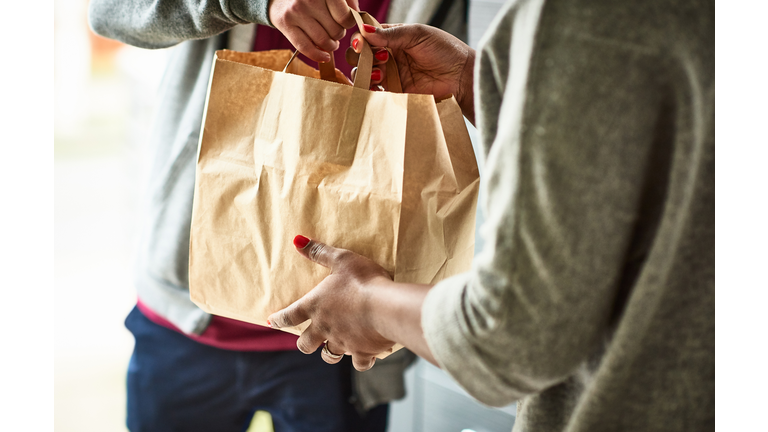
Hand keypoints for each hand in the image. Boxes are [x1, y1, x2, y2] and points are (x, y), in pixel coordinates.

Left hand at [267, 235, 395, 370]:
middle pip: (305, 344)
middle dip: (304, 343)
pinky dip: (361, 360)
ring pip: (329, 355)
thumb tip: (297, 240)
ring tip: (334, 348)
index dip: (279, 319)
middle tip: (306, 341)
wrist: (386, 307)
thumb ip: (319, 252)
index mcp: (315, 306)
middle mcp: (324, 328)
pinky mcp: (362, 352)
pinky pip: (359, 363)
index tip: (272, 322)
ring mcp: (342, 342)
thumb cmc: (362, 280)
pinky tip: (367, 355)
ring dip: (329, 352)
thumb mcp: (341, 259)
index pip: (290, 315)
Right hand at [269, 0, 359, 62]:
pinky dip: (318, 56)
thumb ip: (348, 1)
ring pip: (323, 41)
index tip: (344, 22)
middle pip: (335, 31)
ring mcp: (296, 11)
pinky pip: (306, 48)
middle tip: (334, 30)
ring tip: (330, 41)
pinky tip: (325, 56)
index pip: (344, 17)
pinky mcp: (286, 24)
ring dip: (331, 46)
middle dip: (339, 34)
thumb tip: (356, 16)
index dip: (348, 23)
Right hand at [349, 23, 475, 122]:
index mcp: (394, 38)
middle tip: (377, 58)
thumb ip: (390, 34)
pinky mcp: (395, 93)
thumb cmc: (445, 51)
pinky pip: (374, 92)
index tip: (362, 42)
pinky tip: (378, 86)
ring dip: (365, 72)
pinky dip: (369, 89)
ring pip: (363, 74)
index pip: (367, 36)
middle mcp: (389, 56)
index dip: (360, 38)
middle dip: (360, 56)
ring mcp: (391, 75)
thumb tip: (364, 32)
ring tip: (381, 73)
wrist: (462, 78)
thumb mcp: (417, 35)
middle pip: (360, 55)